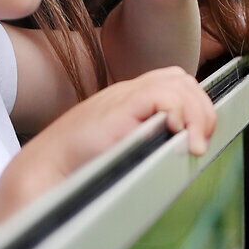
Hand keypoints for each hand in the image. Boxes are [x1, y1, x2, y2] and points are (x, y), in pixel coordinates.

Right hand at [0, 67, 216, 226]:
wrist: (46, 168)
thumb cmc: (79, 166)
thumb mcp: (122, 148)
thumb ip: (147, 141)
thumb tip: (181, 151)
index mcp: (129, 99)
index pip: (176, 83)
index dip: (196, 105)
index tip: (197, 138)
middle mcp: (128, 92)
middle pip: (182, 80)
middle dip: (201, 110)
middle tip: (199, 142)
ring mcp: (123, 96)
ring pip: (178, 84)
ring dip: (195, 115)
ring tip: (192, 144)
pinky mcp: (120, 106)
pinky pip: (163, 94)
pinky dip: (179, 112)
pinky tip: (176, 134)